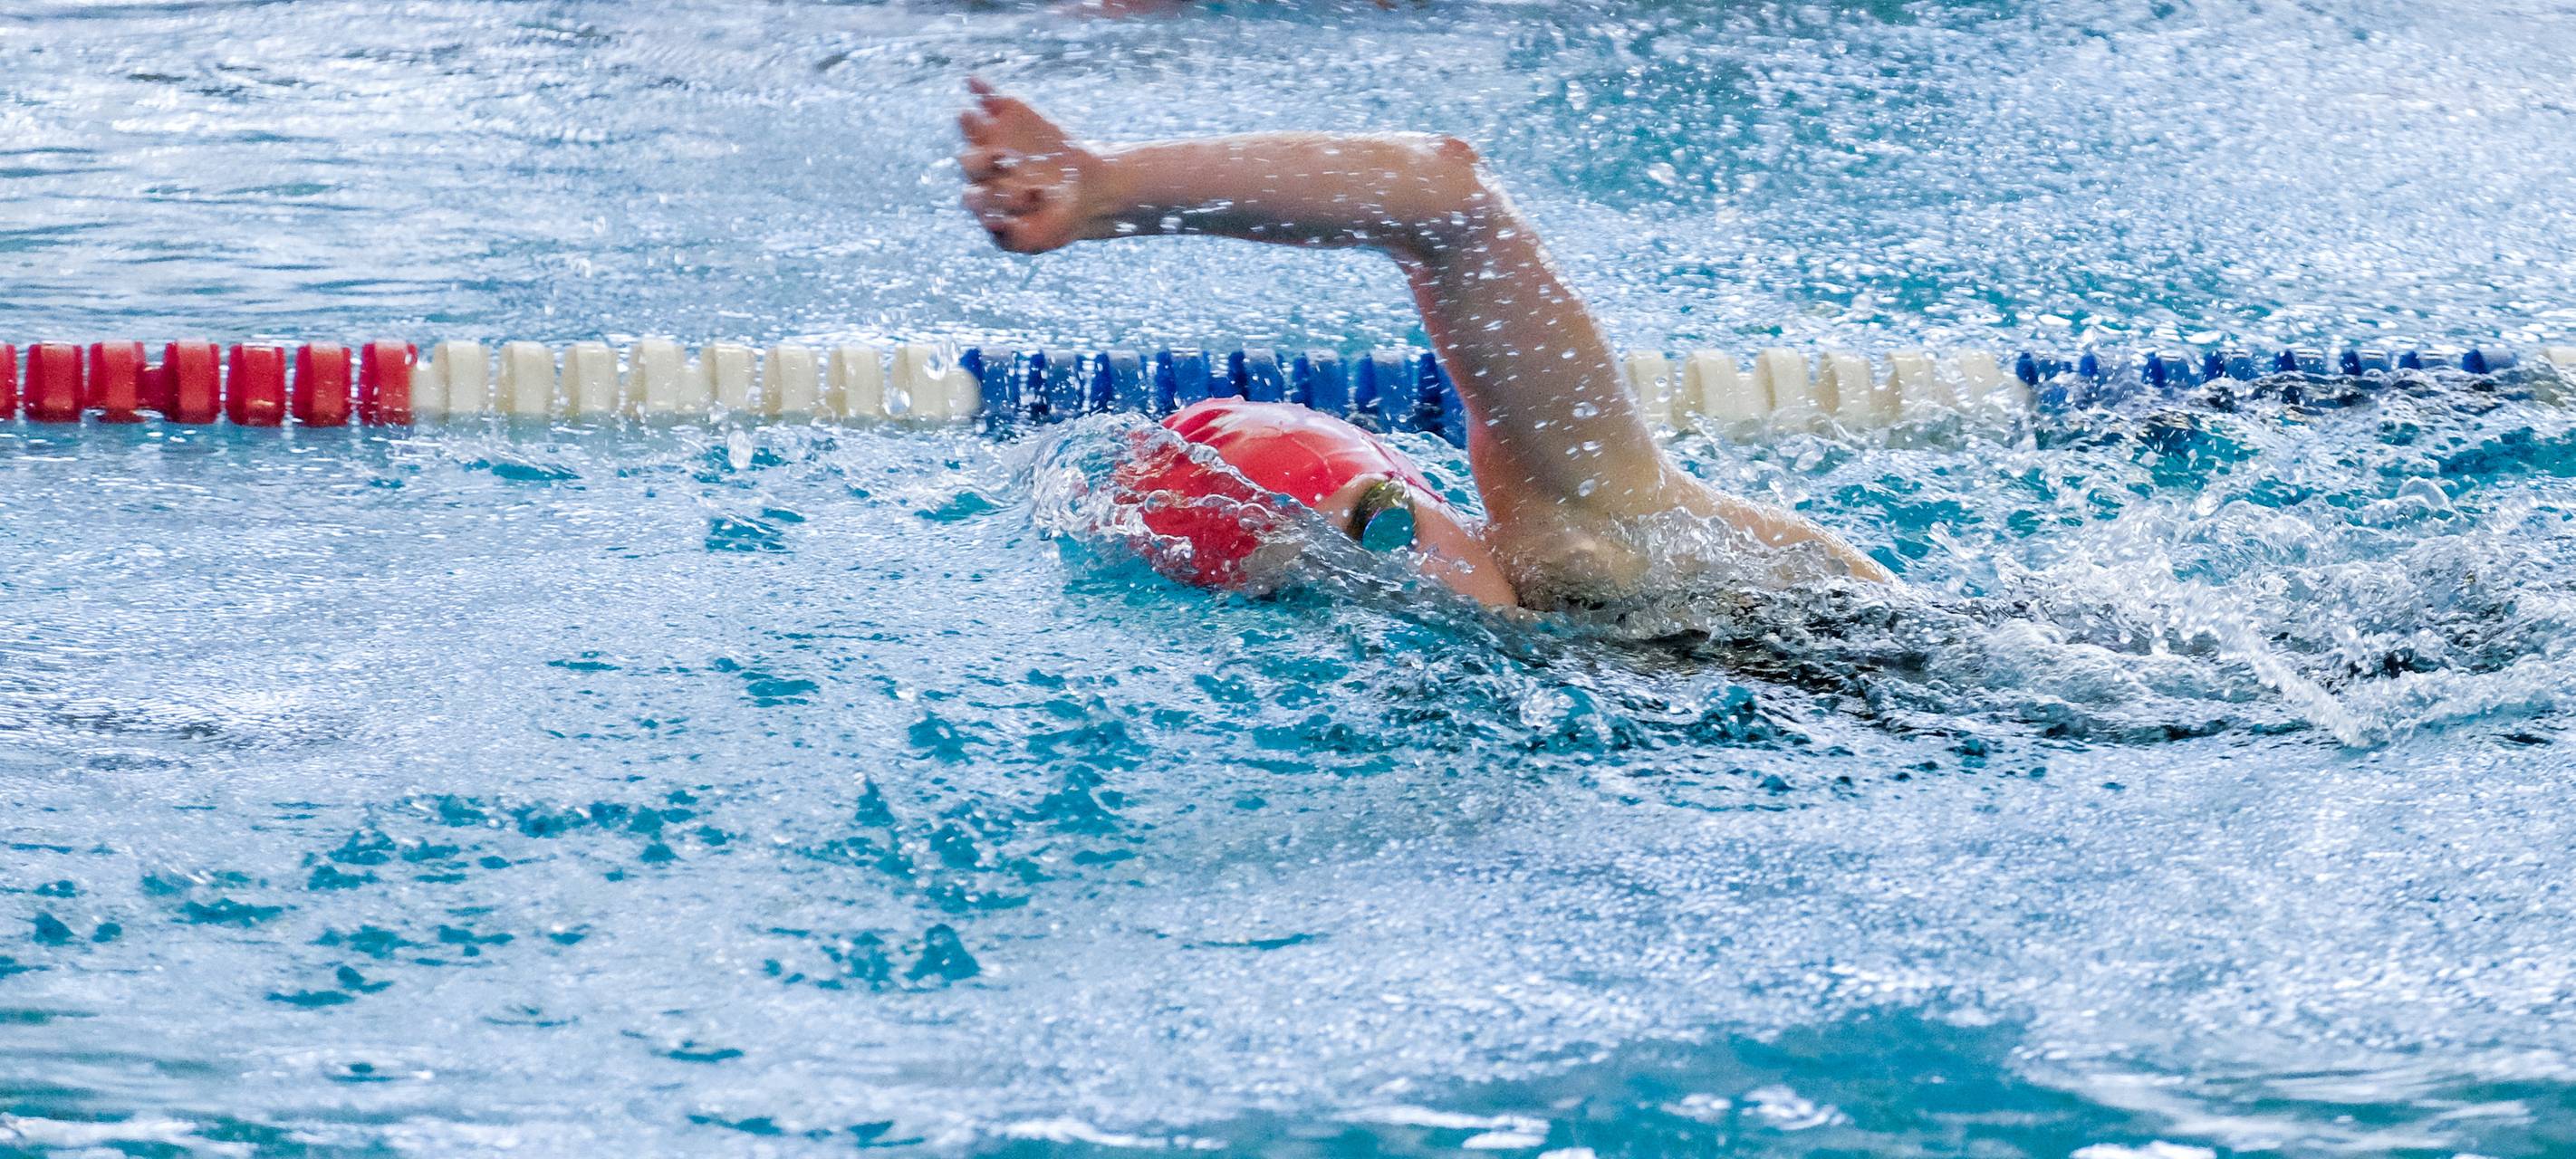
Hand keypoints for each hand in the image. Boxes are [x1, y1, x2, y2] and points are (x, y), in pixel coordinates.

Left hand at [956, 77, 1104, 253]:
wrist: (1086, 189)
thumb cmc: (1057, 219)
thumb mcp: (1039, 239)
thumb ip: (1013, 239)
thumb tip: (990, 223)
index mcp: (982, 197)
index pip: (974, 197)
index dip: (986, 197)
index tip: (1007, 197)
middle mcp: (980, 166)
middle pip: (968, 162)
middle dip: (982, 162)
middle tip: (1003, 160)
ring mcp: (990, 136)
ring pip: (970, 128)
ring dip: (969, 122)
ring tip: (971, 117)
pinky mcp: (1007, 111)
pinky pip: (987, 98)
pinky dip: (980, 88)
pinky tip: (974, 81)